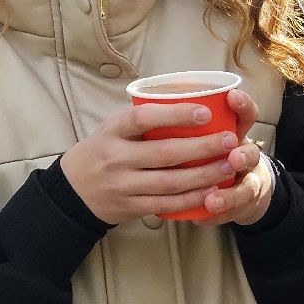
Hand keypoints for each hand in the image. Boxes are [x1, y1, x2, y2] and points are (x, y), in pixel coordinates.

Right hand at [62, 101, 245, 224]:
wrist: (73, 190)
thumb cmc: (103, 150)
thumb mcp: (113, 127)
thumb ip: (142, 117)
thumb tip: (187, 96)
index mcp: (113, 130)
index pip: (143, 118)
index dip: (175, 114)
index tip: (205, 112)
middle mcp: (116, 157)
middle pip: (164, 153)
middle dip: (202, 148)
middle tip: (230, 140)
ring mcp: (123, 185)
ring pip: (170, 182)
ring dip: (204, 175)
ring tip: (229, 165)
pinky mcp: (131, 206)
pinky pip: (166, 204)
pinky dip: (192, 199)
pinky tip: (212, 191)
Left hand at [199, 89, 275, 226]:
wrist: (242, 184)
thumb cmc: (210, 152)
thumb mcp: (206, 133)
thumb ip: (187, 120)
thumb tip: (154, 100)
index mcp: (237, 132)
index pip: (247, 114)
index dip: (243, 105)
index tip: (232, 96)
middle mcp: (247, 155)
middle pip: (252, 154)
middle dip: (243, 156)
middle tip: (232, 159)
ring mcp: (250, 180)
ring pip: (247, 189)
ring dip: (229, 195)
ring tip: (212, 201)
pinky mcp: (246, 204)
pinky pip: (236, 212)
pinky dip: (217, 216)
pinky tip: (202, 219)